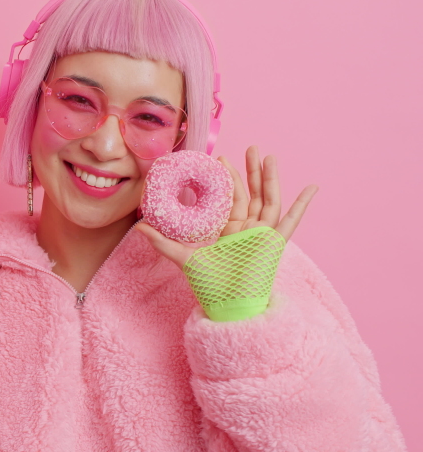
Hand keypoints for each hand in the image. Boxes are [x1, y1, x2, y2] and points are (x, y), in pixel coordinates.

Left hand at [136, 146, 318, 268]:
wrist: (225, 304)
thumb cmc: (208, 284)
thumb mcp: (183, 257)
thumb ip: (162, 242)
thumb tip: (138, 227)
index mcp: (227, 230)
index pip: (230, 198)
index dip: (228, 178)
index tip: (220, 159)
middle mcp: (246, 229)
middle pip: (252, 193)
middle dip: (252, 171)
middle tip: (250, 147)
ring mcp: (262, 235)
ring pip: (269, 200)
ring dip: (271, 179)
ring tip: (269, 157)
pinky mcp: (275, 243)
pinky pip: (291, 221)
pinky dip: (302, 205)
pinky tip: (313, 188)